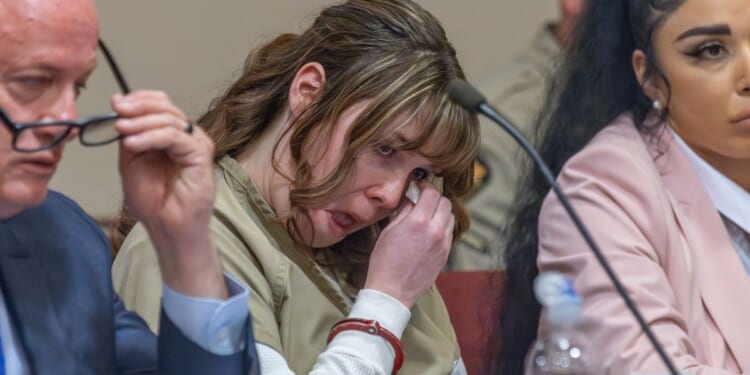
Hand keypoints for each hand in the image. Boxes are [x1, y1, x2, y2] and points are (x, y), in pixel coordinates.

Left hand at [112, 91, 226, 299]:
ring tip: (122, 131)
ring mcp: (196, 144)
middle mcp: (187, 136)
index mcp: (171, 134)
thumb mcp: (131, 159)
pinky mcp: (201, 155)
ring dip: (141, 122)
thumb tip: (119, 101)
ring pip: (170, 120)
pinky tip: (133, 143)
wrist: (167, 227)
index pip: (161, 103)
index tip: (117, 104)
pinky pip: (175, 137)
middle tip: (118, 113)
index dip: (139, 99)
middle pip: (166, 108)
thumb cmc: (153, 200)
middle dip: (139, 107)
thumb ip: (128, 133)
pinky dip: (151, 137)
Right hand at [364, 184, 454, 307]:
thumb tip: (413, 198)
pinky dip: (442, 227)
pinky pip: (449, 232)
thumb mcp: (389, 231)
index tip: (419, 189)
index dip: (426, 187)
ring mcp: (443, 244)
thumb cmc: (384, 262)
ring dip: (440, 212)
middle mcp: (435, 231)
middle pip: (446, 203)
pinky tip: (429, 232)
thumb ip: (404, 211)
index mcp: (418, 222)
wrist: (392, 291)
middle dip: (435, 198)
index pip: (432, 193)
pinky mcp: (445, 254)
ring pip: (450, 217)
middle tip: (423, 201)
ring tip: (427, 217)